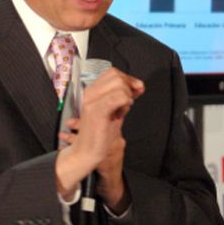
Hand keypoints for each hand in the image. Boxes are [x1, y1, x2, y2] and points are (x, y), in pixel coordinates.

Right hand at [54, 68, 142, 208]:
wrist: (85, 152)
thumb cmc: (98, 134)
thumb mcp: (112, 111)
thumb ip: (122, 97)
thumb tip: (138, 86)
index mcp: (91, 91)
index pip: (112, 73)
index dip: (128, 79)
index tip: (137, 89)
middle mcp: (90, 93)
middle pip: (116, 75)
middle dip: (129, 86)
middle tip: (130, 101)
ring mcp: (92, 101)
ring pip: (119, 84)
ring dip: (126, 97)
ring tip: (121, 111)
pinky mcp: (96, 110)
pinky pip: (118, 97)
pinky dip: (125, 103)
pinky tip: (120, 114)